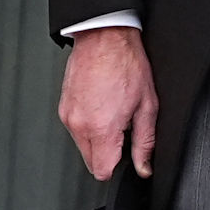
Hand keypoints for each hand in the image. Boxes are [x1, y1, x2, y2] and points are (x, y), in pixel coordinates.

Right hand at [57, 27, 156, 180]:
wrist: (104, 38)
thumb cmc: (126, 65)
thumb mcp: (147, 106)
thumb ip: (145, 142)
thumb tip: (144, 166)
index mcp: (101, 128)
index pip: (101, 171)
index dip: (117, 166)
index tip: (125, 154)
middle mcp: (79, 125)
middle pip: (90, 161)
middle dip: (107, 153)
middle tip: (122, 128)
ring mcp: (67, 116)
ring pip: (81, 146)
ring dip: (97, 139)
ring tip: (112, 112)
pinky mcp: (62, 108)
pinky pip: (75, 129)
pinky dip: (88, 125)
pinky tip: (101, 105)